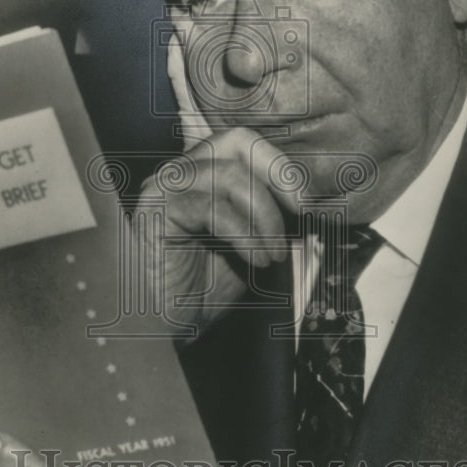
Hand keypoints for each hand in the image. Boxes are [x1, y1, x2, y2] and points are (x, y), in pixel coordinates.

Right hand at [132, 128, 296, 331]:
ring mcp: (165, 186)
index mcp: (203, 170)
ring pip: (230, 175)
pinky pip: (212, 208)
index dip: (280, 165)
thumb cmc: (210, 285)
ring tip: (275, 253)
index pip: (245, 142)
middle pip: (237, 141)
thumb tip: (310, 200)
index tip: (306, 203)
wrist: (176, 325)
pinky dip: (244, 234)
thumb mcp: (256, 242)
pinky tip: (257, 260)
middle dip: (278, 174)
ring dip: (265, 216)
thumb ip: (274, 214)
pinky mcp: (156, 209)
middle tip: (301, 211)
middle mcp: (182, 170)